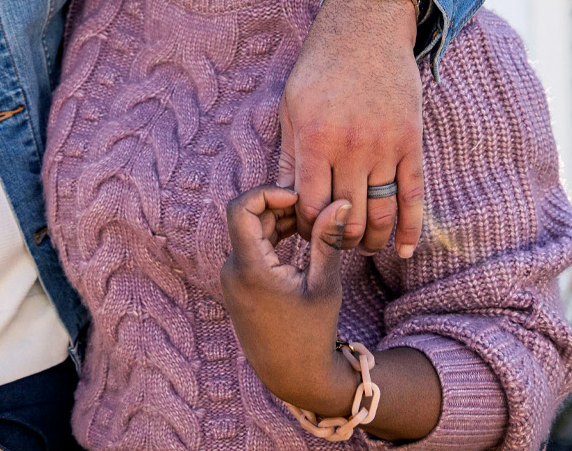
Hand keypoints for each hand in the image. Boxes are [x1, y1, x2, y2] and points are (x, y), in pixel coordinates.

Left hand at [221, 191, 357, 416]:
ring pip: (249, 233)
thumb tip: (340, 201)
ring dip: (276, 222)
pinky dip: (270, 238)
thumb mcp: (324, 285)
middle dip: (278, 207)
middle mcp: (232, 271)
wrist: (294, 378)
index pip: (240, 208)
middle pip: (247, 219)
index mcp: (249, 269)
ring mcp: (231, 279)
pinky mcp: (236, 286)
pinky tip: (297, 237)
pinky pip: (249, 249)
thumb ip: (327, 239)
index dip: (266, 193)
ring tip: (309, 221)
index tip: (297, 196)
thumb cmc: (313, 334)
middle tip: (311, 206)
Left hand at [278, 0, 423, 255]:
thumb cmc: (320, 69)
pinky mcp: (410, 143)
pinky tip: (401, 250)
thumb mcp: (292, 107)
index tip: (307, 230)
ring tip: (362, 247)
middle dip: (338, 240)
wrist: (365, 31)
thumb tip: (284, 201)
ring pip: (380, 214)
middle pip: (346, 217)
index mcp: (314, 137)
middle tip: (334, 244)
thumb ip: (289, 156)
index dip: (308, 227)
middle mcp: (350, 146)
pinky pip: (413, 197)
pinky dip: (409, 230)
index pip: (311, 206)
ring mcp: (384, 146)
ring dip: (371, 241)